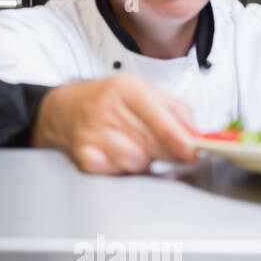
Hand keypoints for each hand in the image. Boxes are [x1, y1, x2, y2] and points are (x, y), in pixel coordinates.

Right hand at [32, 73, 197, 174]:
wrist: (62, 110)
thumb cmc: (107, 101)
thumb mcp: (142, 92)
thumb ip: (175, 111)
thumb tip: (198, 136)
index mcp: (126, 88)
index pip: (160, 118)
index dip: (180, 139)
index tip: (194, 152)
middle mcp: (106, 108)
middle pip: (152, 143)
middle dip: (164, 151)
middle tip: (162, 148)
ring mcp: (91, 132)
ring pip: (136, 161)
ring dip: (141, 161)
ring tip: (131, 147)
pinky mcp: (82, 155)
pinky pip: (116, 172)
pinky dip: (121, 169)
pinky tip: (115, 156)